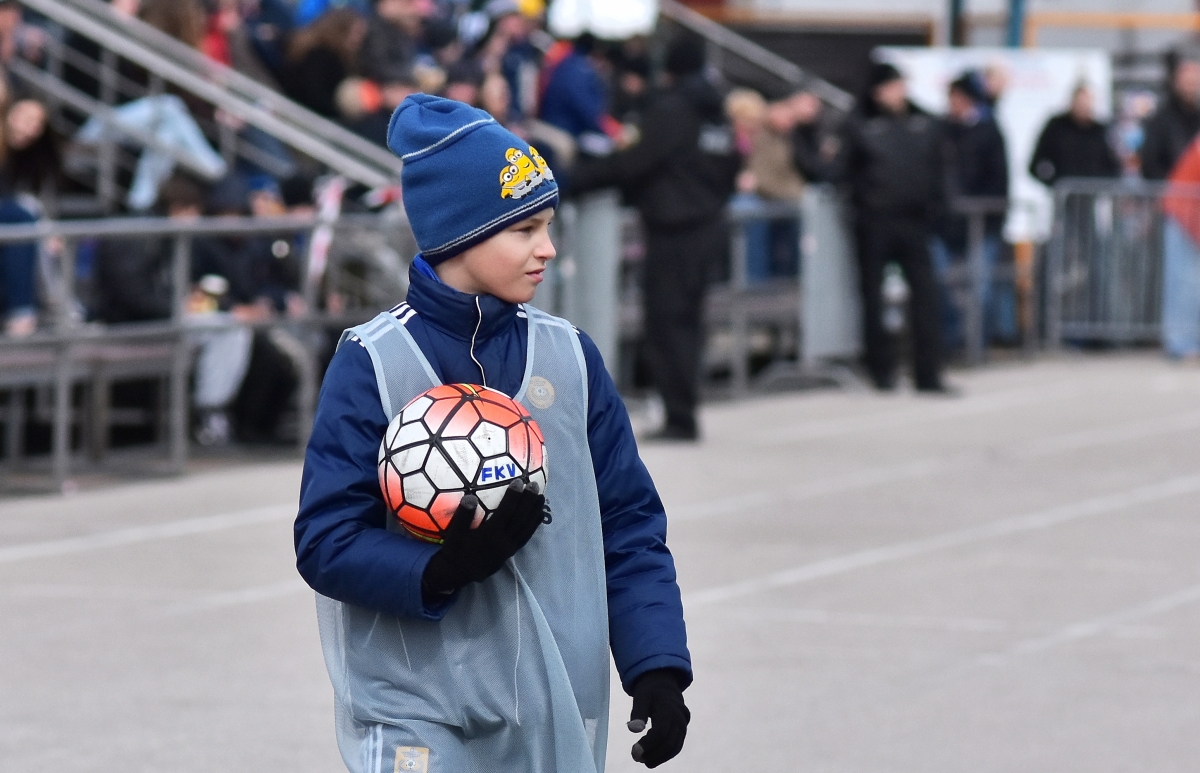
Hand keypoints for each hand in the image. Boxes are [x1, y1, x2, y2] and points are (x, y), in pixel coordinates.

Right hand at [422, 480, 544, 594]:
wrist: (459, 574)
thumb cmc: (455, 551)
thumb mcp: (454, 534)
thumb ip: (462, 516)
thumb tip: (470, 497)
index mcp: (489, 535)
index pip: (505, 513)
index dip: (513, 497)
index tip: (519, 481)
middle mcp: (503, 541)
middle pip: (520, 519)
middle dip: (528, 501)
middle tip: (535, 485)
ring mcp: (509, 548)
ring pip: (525, 527)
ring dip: (534, 511)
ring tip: (542, 496)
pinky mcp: (511, 552)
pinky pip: (526, 537)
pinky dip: (534, 525)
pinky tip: (539, 515)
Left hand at [627, 669, 689, 767]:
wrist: (665, 686)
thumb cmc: (650, 692)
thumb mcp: (640, 698)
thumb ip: (638, 713)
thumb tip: (633, 730)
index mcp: (669, 710)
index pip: (660, 733)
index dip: (648, 745)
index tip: (634, 752)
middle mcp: (679, 719)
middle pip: (668, 743)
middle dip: (653, 754)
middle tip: (636, 758)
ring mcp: (683, 726)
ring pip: (674, 747)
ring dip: (659, 757)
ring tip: (644, 761)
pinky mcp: (682, 731)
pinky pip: (676, 746)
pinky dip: (665, 754)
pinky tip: (652, 757)